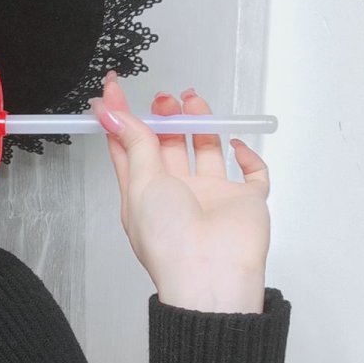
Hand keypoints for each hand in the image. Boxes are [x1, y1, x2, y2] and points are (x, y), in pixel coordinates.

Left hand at [91, 73, 269, 310]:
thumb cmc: (169, 240)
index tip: (112, 89)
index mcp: (146, 195)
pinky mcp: (244, 201)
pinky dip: (249, 157)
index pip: (130, 149)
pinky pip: (253, 174)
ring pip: (208, 151)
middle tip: (164, 98)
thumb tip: (110, 112)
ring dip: (201, 124)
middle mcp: (178, 195)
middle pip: (170, 147)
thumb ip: (134, 144)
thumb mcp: (141, 184)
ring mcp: (212, 198)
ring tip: (192, 101)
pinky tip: (238, 145)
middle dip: (166, 118)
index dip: (121, 119)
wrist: (210, 273)